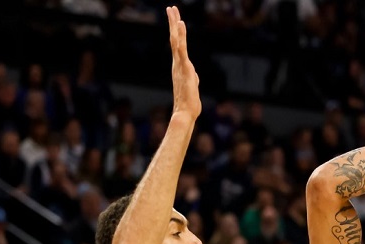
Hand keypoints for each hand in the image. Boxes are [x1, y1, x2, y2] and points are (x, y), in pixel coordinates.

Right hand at [167, 6, 201, 120]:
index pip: (178, 45)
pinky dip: (181, 39)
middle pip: (174, 39)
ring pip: (176, 42)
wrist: (185, 113)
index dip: (176, 31)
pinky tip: (180, 27)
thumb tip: (193, 76)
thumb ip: (192, 78)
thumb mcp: (192, 86)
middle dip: (173, 23)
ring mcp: (180, 66)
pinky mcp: (185, 69)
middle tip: (171, 8)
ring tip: (173, 12)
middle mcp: (177, 64)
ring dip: (175, 26)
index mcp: (180, 66)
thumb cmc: (189, 103)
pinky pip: (182, 51)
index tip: (176, 18)